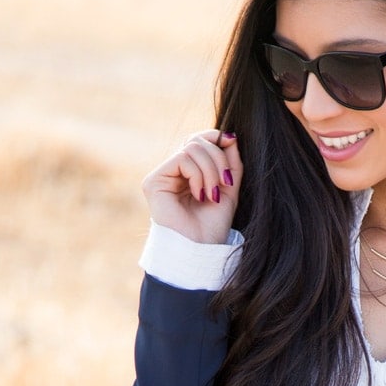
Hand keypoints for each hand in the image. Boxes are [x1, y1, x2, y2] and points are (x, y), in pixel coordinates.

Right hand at [142, 129, 242, 243]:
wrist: (201, 250)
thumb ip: (230, 162)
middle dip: (218, 158)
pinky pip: (182, 159)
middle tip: (225, 182)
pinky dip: (198, 174)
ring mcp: (162, 176)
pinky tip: (199, 195)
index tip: (232, 144)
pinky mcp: (154, 181)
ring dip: (210, 170)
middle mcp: (173, 172)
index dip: (215, 137)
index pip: (198, 140)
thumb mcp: (228, 188)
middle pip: (196, 141)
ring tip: (212, 194)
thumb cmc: (212, 226)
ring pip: (191, 147)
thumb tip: (229, 135)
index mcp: (188, 173)